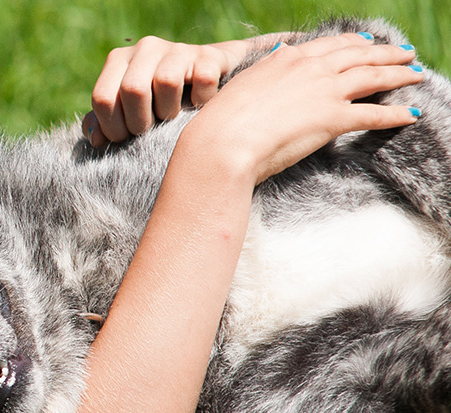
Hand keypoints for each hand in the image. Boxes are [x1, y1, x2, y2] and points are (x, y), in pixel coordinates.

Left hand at [83, 36, 252, 144]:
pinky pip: (202, 80)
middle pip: (133, 89)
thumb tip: (95, 139)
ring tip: (172, 115)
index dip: (112, 128)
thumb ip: (103, 124)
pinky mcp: (208, 55)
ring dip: (170, 112)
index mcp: (118, 60)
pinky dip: (200, 102)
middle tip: (149, 131)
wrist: (204, 80)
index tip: (125, 138)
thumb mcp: (126, 113)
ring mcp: (177, 49)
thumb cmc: (156, 103)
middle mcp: (145, 48)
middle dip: (140, 123)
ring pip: (166, 82)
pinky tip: (198, 105)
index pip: (102, 98)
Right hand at [187, 32, 421, 184]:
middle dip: (385, 54)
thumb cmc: (220, 125)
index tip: (365, 43)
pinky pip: (374, 115)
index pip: (328, 45)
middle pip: (358, 55)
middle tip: (403, 54)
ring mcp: (324, 91)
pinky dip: (396, 114)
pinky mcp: (334, 119)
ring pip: (373, 77)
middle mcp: (310, 68)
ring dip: (399, 75)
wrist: (222, 144)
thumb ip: (263, 75)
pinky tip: (411, 115)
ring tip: (415, 74)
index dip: (351, 43)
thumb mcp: (240, 88)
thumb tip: (274, 61)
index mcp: (285, 59)